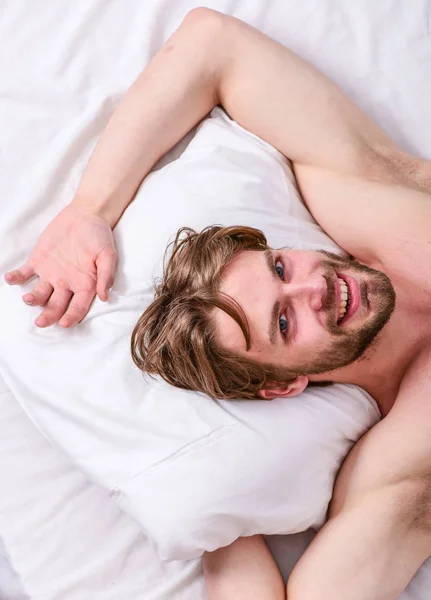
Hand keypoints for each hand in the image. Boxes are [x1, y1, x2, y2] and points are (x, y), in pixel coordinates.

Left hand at [4, 204, 116, 327]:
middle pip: (56, 306)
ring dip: (33, 299)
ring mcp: (51, 274)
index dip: (71, 317)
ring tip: (28, 299)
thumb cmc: (100, 236)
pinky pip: (24, 274)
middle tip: (40, 322)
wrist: (85, 216)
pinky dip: (16, 278)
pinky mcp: (38, 262)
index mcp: (85, 286)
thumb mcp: (108, 255)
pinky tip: (10, 279)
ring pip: (39, 294)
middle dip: (48, 316)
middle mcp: (66, 284)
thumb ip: (106, 275)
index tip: (64, 323)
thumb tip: (105, 297)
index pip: (77, 308)